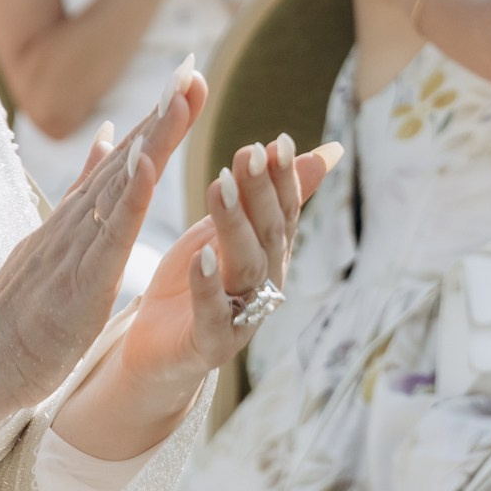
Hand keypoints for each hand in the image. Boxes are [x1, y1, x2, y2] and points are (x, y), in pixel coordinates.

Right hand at [0, 61, 205, 410]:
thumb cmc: (17, 319)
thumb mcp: (55, 248)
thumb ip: (82, 196)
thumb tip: (106, 140)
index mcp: (73, 222)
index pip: (122, 162)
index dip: (155, 120)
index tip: (185, 81)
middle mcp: (73, 224)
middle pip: (125, 160)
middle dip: (162, 113)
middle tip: (192, 69)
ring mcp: (72, 248)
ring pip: (121, 185)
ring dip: (153, 140)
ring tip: (180, 97)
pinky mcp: (77, 280)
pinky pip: (108, 234)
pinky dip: (130, 198)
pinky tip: (150, 166)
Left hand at [120, 135, 341, 389]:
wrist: (158, 349)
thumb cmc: (198, 281)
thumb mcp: (230, 229)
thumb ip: (269, 195)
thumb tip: (332, 150)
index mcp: (272, 254)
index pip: (284, 210)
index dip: (284, 178)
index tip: (278, 141)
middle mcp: (266, 283)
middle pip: (268, 233)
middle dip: (260, 192)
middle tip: (248, 152)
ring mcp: (243, 317)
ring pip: (245, 267)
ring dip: (234, 225)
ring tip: (218, 186)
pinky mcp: (211, 344)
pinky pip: (213, 314)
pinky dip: (207, 285)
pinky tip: (200, 255)